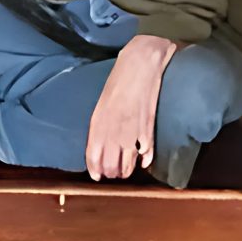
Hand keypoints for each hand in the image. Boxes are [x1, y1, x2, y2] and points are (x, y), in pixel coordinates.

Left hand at [86, 34, 175, 179]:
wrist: (140, 64)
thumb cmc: (119, 80)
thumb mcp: (102, 103)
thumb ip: (100, 125)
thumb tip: (102, 144)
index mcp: (98, 123)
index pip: (93, 155)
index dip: (95, 169)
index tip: (97, 176)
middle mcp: (113, 130)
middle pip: (110, 165)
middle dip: (112, 172)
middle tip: (115, 172)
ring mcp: (131, 130)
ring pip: (127, 163)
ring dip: (127, 169)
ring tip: (128, 169)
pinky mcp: (148, 127)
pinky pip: (146, 152)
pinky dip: (145, 159)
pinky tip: (144, 160)